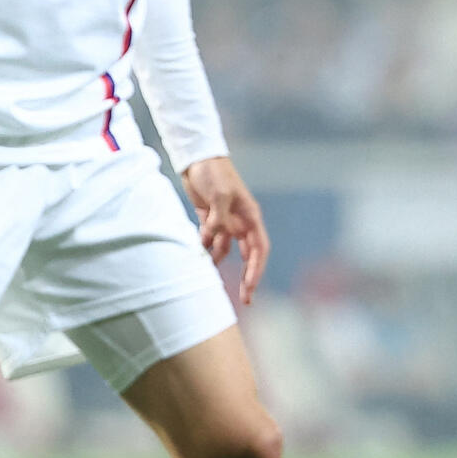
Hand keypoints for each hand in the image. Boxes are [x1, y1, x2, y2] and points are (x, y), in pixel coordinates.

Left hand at [182, 155, 268, 304]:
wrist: (197, 159)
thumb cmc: (214, 173)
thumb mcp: (220, 194)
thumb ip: (220, 218)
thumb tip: (219, 236)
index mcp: (250, 216)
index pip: (259, 249)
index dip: (256, 269)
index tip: (251, 287)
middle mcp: (240, 221)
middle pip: (247, 254)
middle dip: (246, 276)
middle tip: (244, 298)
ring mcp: (224, 220)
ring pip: (225, 249)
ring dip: (219, 262)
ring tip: (211, 279)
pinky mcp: (208, 218)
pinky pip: (209, 240)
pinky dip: (204, 248)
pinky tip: (197, 257)